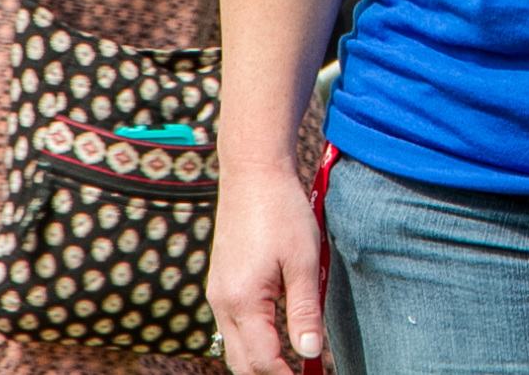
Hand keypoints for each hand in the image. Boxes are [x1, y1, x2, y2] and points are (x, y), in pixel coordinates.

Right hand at [206, 167, 327, 372]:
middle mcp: (222, 303)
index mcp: (243, 301)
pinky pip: (232, 325)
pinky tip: (275, 336)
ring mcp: (218, 293)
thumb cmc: (282, 212)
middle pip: (241, 362)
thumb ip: (305, 311)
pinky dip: (252, 339)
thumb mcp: (303, 262)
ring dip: (259, 360)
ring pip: (234, 345)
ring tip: (289, 364)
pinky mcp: (221, 283)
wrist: (253, 174)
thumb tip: (310, 353)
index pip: (261, 361)